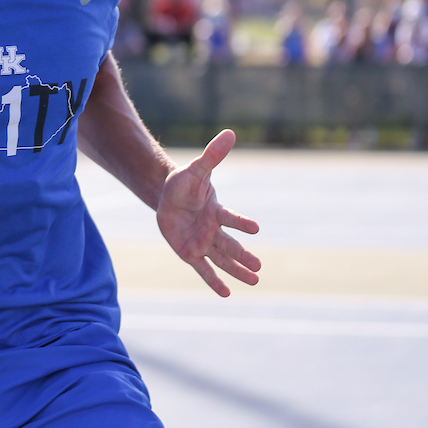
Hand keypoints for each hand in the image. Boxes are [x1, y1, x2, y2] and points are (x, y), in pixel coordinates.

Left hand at [155, 129, 260, 296]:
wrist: (167, 196)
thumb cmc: (184, 183)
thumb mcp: (196, 169)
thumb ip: (212, 155)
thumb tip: (230, 132)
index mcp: (216, 211)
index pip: (230, 218)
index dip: (241, 222)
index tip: (255, 228)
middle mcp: (213, 230)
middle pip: (230, 246)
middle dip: (244, 257)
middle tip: (259, 267)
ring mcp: (202, 243)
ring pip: (222, 260)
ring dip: (237, 271)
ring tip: (255, 281)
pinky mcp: (189, 253)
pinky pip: (203, 270)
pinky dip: (213, 281)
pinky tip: (226, 294)